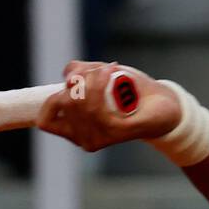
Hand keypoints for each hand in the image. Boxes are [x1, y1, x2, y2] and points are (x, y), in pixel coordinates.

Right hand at [36, 60, 182, 152]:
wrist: (163, 103)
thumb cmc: (130, 91)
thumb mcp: (99, 76)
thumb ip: (79, 71)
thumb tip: (68, 75)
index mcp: (75, 129)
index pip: (46, 120)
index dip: (51, 100)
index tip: (72, 83)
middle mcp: (84, 138)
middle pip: (64, 102)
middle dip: (80, 79)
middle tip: (101, 71)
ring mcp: (99, 137)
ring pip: (79, 102)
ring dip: (93, 78)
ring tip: (110, 70)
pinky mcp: (116, 133)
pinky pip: (97, 106)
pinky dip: (102, 82)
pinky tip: (113, 72)